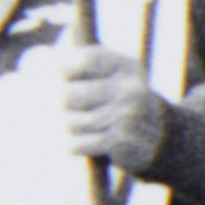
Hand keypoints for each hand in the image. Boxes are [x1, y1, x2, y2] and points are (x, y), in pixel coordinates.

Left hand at [44, 44, 168, 171]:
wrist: (164, 139)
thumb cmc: (124, 104)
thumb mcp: (113, 77)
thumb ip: (82, 64)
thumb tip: (41, 59)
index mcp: (126, 67)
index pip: (80, 60)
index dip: (61, 69)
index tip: (59, 77)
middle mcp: (130, 88)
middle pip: (67, 94)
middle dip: (59, 106)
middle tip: (61, 110)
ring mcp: (128, 115)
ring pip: (71, 122)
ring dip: (66, 128)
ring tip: (73, 128)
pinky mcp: (122, 141)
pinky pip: (79, 143)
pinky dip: (72, 146)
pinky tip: (74, 144)